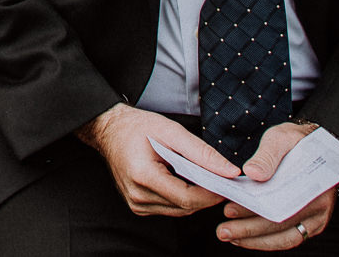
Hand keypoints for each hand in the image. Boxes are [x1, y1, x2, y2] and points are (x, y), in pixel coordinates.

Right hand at [77, 103, 231, 216]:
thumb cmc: (136, 127)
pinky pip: (170, 208)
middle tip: (221, 179)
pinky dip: (182, 198)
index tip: (228, 183)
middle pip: (186, 207)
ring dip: (195, 198)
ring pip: (180, 211)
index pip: (188, 198)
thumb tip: (229, 172)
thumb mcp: (171, 131)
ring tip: (203, 177)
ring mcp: (137, 204)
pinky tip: (183, 181)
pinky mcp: (139, 207)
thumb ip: (202, 153)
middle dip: (207, 195)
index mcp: (144, 176)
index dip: (212, 194)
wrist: (108, 130)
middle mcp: (138, 196)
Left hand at [215, 122, 338, 249]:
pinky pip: (288, 238)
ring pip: (285, 238)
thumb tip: (253, 173)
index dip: (254, 211)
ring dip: (255, 240)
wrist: (319, 147)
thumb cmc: (299, 141)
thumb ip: (268, 155)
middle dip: (248, 230)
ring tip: (229, 236)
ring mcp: (316, 218)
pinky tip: (244, 238)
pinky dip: (266, 241)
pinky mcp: (310, 224)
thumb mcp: (282, 138)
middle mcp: (319, 206)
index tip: (229, 210)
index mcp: (315, 183)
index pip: (281, 203)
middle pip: (281, 225)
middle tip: (223, 231)